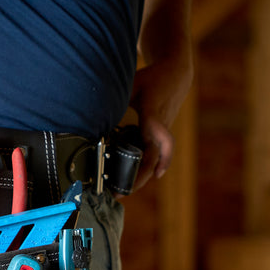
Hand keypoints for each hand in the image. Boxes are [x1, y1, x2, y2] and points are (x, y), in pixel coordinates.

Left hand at [127, 57, 191, 192]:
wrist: (176, 75)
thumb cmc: (152, 79)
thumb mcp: (133, 84)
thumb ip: (117, 97)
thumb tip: (94, 111)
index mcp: (153, 118)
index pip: (157, 144)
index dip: (152, 162)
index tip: (147, 176)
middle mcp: (160, 130)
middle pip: (154, 161)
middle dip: (138, 179)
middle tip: (119, 194)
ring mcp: (161, 134)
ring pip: (154, 162)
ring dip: (140, 178)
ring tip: (121, 192)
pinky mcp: (159, 136)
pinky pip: (152, 156)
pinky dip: (143, 169)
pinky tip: (133, 182)